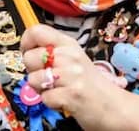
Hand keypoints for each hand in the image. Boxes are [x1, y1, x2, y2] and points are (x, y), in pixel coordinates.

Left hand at [21, 25, 136, 127]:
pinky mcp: (71, 94)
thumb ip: (52, 51)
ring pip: (33, 79)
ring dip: (41, 89)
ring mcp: (71, 75)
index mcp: (68, 44)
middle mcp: (69, 56)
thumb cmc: (90, 84)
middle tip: (48, 78)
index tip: (28, 53)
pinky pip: (44, 98)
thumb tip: (27, 49)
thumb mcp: (73, 59)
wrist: (113, 106)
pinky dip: (51, 102)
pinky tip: (62, 99)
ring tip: (56, 90)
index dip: (25, 43)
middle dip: (32, 72)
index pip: (36, 31)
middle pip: (29, 57)